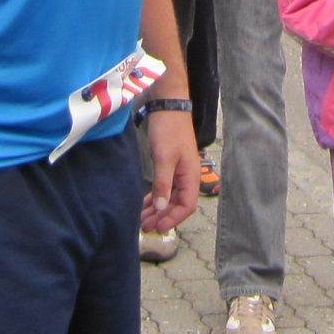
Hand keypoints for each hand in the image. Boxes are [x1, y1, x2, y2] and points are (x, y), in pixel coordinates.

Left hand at [142, 108, 199, 234]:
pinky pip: (165, 188)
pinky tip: (144, 204)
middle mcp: (187, 176)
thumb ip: (163, 184)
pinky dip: (155, 197)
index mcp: (191, 175)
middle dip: (163, 217)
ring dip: (158, 209)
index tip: (158, 227)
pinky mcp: (170, 165)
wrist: (168, 105)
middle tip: (145, 227)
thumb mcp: (164, 158)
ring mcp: (179, 171)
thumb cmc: (169, 130)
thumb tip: (162, 208)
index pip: (187, 206)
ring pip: (170, 197)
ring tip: (142, 220)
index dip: (173, 219)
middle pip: (178, 204)